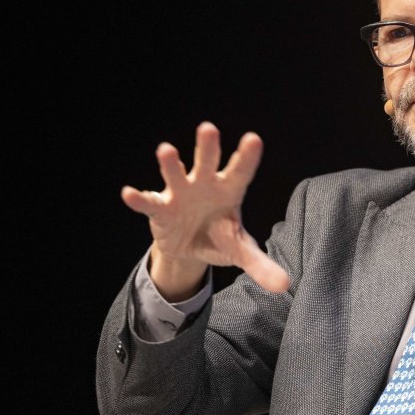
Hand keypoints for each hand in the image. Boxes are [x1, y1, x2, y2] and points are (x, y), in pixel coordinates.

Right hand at [121, 122, 290, 298]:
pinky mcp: (161, 210)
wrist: (191, 249)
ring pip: (176, 175)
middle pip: (207, 164)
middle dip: (207, 148)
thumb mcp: (240, 251)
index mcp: (229, 191)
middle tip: (208, 128)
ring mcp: (181, 195)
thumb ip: (261, 264)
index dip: (247, 157)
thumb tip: (284, 285)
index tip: (253, 140)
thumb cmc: (220, 237)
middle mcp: (205, 185)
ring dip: (171, 165)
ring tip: (166, 150)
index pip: (241, 172)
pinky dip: (140, 199)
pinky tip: (129, 194)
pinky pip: (150, 203)